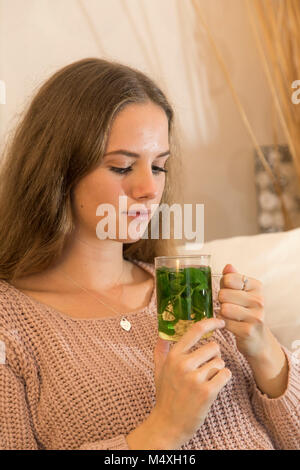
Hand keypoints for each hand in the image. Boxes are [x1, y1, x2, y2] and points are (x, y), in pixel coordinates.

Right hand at [150, 318, 231, 448]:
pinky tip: (214, 387)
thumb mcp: (159, 371)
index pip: (195, 330)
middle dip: (214, 356)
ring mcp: (195, 378)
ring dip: (217, 370)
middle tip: (206, 369)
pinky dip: (223, 379)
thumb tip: (161, 334)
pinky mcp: (207, 392)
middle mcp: (183, 364)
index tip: (220, 321)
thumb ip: (160, 351)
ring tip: (206, 381)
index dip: (211, 322)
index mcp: (173, 356)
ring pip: (220, 362)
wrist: (168, 425)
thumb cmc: (165, 396)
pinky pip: (225, 375)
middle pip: (213, 347)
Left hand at [216, 264, 270, 359]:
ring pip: (224, 308)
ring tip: (231, 316)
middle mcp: (259, 300)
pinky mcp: (248, 330)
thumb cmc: (245, 311)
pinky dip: (224, 324)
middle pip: (223, 294)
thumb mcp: (240, 292)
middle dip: (222, 301)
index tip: (231, 293)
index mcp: (256, 286)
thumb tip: (228, 266)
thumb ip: (233, 278)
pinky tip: (232, 325)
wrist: (256, 338)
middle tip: (230, 306)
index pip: (228, 278)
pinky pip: (225, 322)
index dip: (224, 286)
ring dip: (222, 314)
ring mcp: (256, 316)